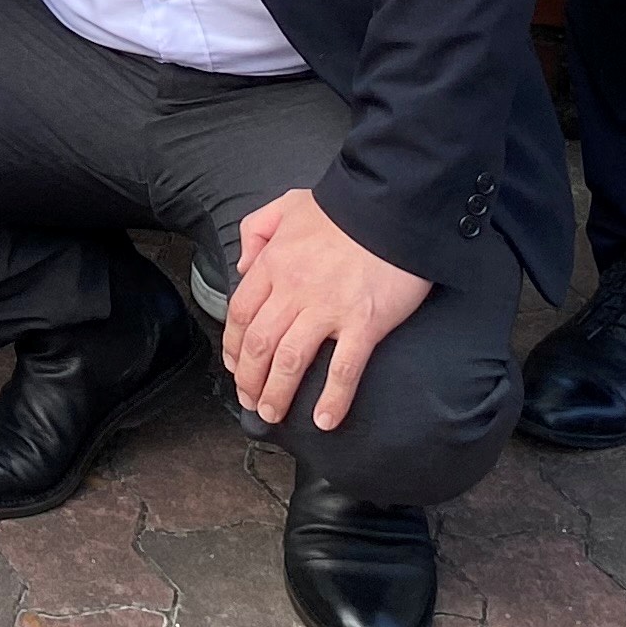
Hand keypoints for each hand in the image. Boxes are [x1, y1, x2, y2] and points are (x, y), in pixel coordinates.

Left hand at [224, 188, 431, 433]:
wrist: (391, 205)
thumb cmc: (341, 207)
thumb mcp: (286, 205)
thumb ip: (256, 231)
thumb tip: (242, 266)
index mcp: (274, 263)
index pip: (241, 314)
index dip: (234, 346)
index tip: (235, 367)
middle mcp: (294, 290)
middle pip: (260, 344)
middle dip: (249, 379)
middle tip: (250, 401)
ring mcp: (328, 309)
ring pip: (290, 361)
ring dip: (277, 394)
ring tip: (272, 414)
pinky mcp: (364, 322)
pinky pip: (344, 368)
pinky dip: (333, 399)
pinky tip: (324, 420)